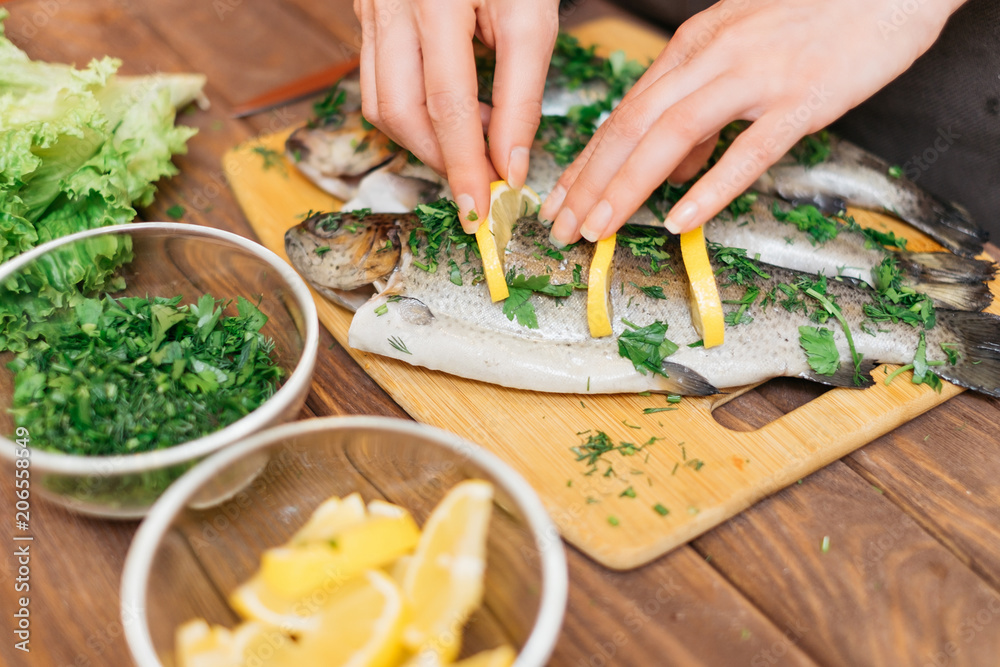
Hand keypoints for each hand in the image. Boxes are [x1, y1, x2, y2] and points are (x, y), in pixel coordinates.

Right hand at [354, 0, 558, 230]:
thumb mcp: (533, 18)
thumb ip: (522, 97)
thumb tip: (510, 167)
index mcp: (436, 0)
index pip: (447, 105)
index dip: (465, 163)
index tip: (481, 208)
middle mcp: (391, 5)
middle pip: (401, 111)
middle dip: (440, 159)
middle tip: (480, 183)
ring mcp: (371, 9)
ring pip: (380, 103)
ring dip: (424, 141)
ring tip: (474, 143)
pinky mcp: (366, 14)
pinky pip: (377, 81)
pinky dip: (412, 113)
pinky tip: (452, 113)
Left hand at [540, 0, 964, 243]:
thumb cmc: (818, 19)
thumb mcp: (742, 52)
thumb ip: (701, 106)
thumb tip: (671, 170)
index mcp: (695, 47)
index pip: (625, 111)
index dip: (587, 160)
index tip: (561, 199)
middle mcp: (714, 56)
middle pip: (633, 124)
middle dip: (589, 181)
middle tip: (560, 226)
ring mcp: (757, 75)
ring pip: (672, 134)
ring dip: (627, 187)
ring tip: (598, 229)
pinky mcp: (803, 97)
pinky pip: (748, 148)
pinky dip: (709, 187)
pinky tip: (680, 220)